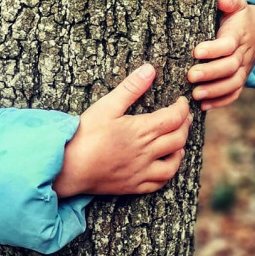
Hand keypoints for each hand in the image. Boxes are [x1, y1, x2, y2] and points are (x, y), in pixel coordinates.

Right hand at [54, 63, 191, 197]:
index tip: (181, 102)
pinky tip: (165, 167)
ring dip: (180, 151)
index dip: (182, 108)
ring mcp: (141, 171)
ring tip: (179, 143)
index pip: (174, 118)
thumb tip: (150, 70)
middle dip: (184, 126)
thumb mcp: (106, 105)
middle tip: (183, 118)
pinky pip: (159, 183)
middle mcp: (147, 152)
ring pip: (173, 164)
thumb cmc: (85, 134)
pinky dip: (167, 174)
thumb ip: (130, 88)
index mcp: (141, 130)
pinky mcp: (133, 185)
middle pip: (178, 139)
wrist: (70, 167)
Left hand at [188, 0, 254, 109]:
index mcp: (237, 36)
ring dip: (214, 91)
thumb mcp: (236, 4)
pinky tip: (203, 106)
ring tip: (195, 95)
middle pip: (229, 67)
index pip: (227, 45)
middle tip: (190, 76)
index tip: (196, 51)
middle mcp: (242, 55)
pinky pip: (233, 93)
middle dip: (210, 73)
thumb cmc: (239, 16)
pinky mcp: (239, 79)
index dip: (213, 49)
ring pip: (232, 83)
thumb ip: (230, 0)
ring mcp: (242, 69)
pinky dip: (220, 101)